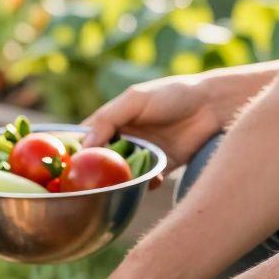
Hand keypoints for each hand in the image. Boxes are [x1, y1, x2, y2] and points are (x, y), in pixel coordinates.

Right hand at [83, 65, 276, 169]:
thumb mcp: (135, 100)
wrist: (212, 105)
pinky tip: (155, 178)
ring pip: (122, 176)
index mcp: (111, 122)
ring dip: (122, 182)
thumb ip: (108, 119)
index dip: (73, 155)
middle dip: (95, 175)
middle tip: (92, 184)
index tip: (66, 169)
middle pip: (100, 163)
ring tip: (125, 183)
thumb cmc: (171, 94)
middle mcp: (122, 140)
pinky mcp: (160, 168)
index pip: (84, 141)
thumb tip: (84, 147)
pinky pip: (146, 182)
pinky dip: (146, 184)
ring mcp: (141, 156)